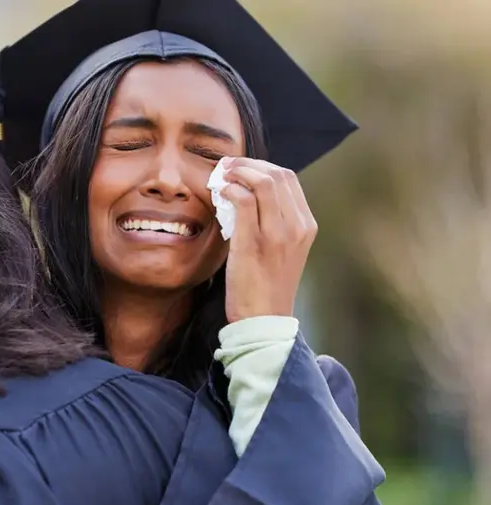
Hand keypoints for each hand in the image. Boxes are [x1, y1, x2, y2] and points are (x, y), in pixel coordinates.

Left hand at [217, 157, 316, 322]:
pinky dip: (230, 190)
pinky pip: (244, 201)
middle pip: (278, 174)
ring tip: (221, 176)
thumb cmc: (266, 286)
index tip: (242, 168)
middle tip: (227, 166)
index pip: (289, 179)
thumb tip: (247, 196)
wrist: (264, 319)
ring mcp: (278, 233)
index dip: (262, 166)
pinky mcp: (254, 242)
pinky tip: (219, 193)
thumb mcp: (280, 251)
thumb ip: (273, 223)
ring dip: (238, 172)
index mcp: (306, 226)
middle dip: (249, 164)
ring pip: (263, 182)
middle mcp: (297, 226)